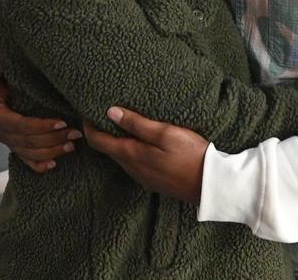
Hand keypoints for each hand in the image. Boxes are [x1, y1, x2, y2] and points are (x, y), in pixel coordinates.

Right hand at [0, 65, 78, 172]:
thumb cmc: (1, 86)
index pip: (21, 125)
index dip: (41, 126)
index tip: (61, 122)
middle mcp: (2, 134)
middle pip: (29, 141)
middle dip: (54, 139)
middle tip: (75, 133)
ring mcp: (10, 144)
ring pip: (31, 153)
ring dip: (52, 151)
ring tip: (72, 145)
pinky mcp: (17, 149)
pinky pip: (27, 161)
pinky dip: (39, 165)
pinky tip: (53, 165)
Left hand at [83, 107, 207, 203]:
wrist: (209, 184)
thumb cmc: (190, 154)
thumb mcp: (165, 133)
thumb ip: (137, 123)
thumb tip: (111, 112)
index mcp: (132, 154)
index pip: (99, 141)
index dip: (89, 127)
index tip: (87, 112)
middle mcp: (132, 168)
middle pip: (108, 149)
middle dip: (102, 132)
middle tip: (103, 114)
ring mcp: (142, 176)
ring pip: (120, 157)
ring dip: (116, 141)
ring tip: (122, 123)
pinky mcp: (152, 180)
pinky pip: (133, 163)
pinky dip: (129, 150)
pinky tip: (140, 141)